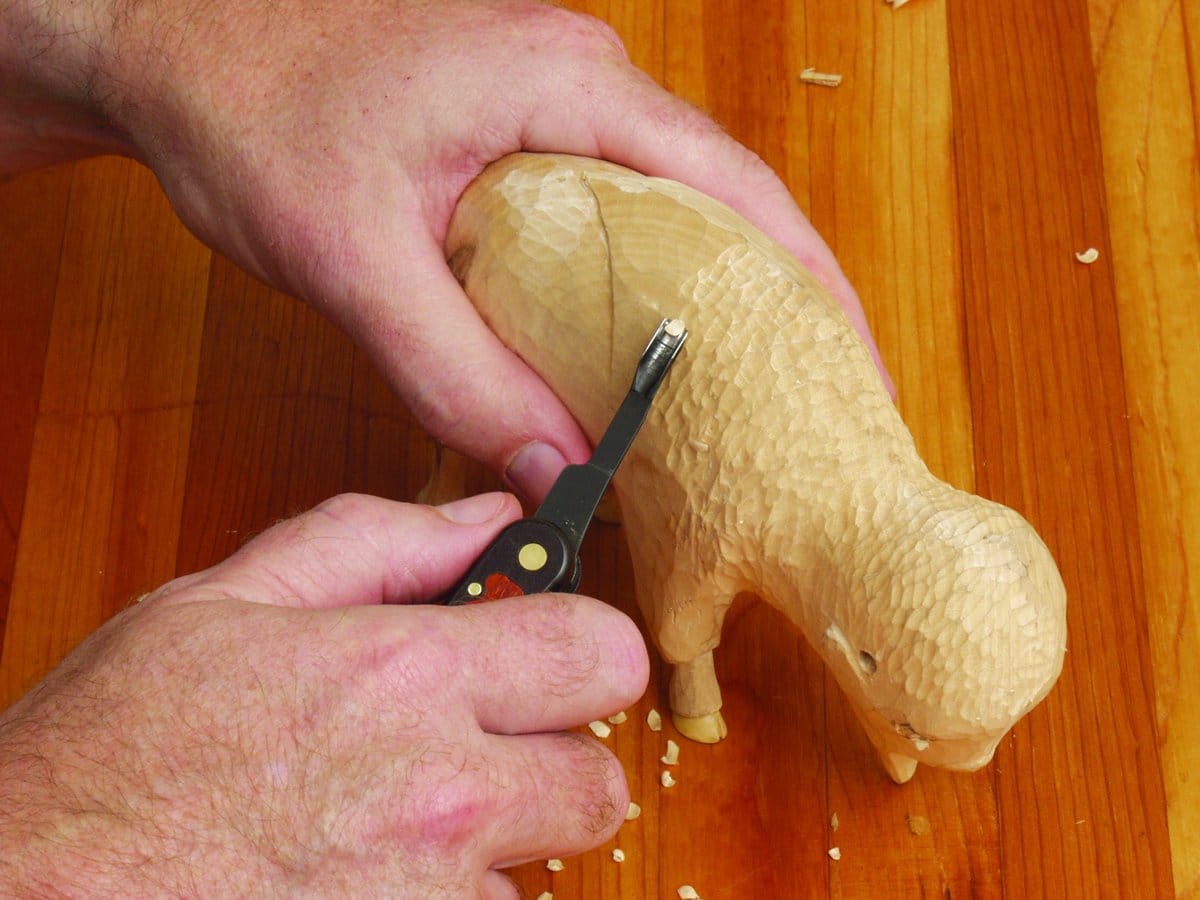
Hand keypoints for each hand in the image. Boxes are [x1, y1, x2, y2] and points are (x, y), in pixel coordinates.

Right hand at [0, 493, 648, 896]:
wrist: (23, 898)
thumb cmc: (107, 756)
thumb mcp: (223, 602)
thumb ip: (376, 541)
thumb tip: (488, 516)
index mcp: (402, 677)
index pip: (602, 654)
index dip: (587, 650)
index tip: (552, 655)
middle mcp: (435, 798)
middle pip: (599, 781)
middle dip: (552, 761)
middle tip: (474, 750)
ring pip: (537, 869)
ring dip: (488, 846)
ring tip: (381, 824)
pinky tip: (359, 880)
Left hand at [2, 0, 890, 499]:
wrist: (176, 48)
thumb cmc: (251, 113)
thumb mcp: (353, 260)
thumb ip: (455, 373)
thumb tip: (550, 467)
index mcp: (565, 84)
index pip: (733, 188)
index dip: (811, 286)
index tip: (856, 373)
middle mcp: (583, 80)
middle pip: (727, 201)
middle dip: (785, 304)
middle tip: (824, 410)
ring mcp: (557, 102)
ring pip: (676, 210)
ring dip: (721, 300)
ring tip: (762, 399)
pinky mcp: (526, 133)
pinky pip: (622, 213)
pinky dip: (653, 286)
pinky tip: (653, 355)